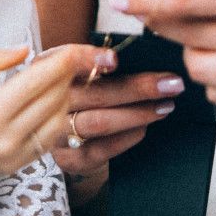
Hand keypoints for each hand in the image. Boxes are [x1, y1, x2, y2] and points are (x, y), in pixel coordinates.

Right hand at [0, 45, 97, 179]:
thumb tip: (27, 49)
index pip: (39, 82)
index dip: (62, 63)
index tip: (76, 48)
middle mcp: (6, 140)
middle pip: (54, 102)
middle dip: (67, 77)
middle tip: (73, 59)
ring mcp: (12, 159)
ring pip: (57, 124)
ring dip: (64, 99)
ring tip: (61, 79)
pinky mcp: (14, 168)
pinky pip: (47, 142)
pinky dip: (54, 120)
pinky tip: (50, 103)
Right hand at [58, 63, 181, 178]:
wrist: (59, 133)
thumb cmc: (78, 91)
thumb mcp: (77, 69)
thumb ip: (98, 61)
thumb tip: (143, 55)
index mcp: (47, 70)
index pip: (65, 61)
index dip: (88, 58)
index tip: (116, 59)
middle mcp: (45, 103)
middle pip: (92, 94)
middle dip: (135, 88)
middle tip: (170, 83)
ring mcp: (55, 134)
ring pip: (97, 122)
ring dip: (136, 114)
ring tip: (165, 106)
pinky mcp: (69, 160)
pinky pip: (100, 150)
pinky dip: (126, 138)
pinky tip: (145, 128)